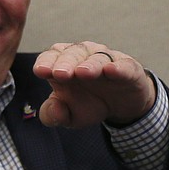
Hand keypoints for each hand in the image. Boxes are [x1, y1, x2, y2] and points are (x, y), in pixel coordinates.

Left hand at [32, 42, 156, 128]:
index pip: (51, 57)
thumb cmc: (89, 104)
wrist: (121, 106)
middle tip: (60, 74)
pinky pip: (123, 65)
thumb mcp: (68, 116)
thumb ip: (53, 115)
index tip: (40, 71)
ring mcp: (107, 60)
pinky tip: (111, 70)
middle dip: (65, 63)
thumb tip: (54, 107)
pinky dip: (118, 67)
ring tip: (83, 73)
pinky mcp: (128, 68)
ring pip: (97, 57)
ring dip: (89, 64)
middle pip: (72, 54)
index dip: (46, 62)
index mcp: (63, 65)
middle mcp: (83, 57)